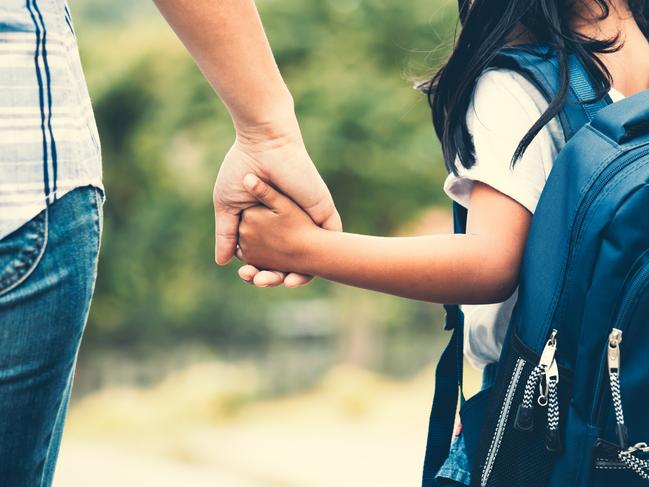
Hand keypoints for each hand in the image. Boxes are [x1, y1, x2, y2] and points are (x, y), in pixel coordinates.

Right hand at [213, 117, 340, 286]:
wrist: (265, 145)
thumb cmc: (242, 170)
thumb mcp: (228, 207)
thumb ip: (226, 234)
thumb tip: (222, 262)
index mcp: (267, 223)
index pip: (265, 256)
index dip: (257, 270)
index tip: (246, 275)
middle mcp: (289, 225)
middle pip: (286, 262)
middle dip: (274, 277)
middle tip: (260, 281)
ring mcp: (307, 221)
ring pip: (309, 259)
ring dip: (296, 276)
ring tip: (281, 283)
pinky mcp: (323, 214)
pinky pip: (329, 246)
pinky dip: (320, 264)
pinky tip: (303, 276)